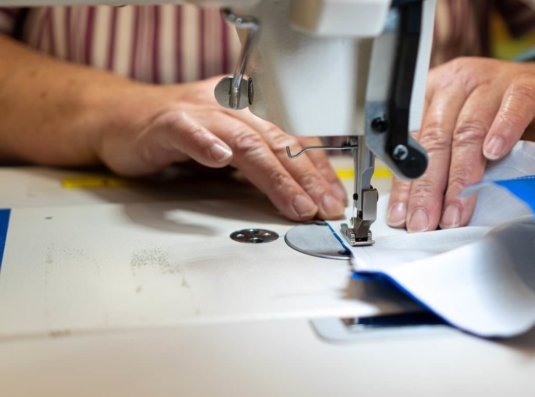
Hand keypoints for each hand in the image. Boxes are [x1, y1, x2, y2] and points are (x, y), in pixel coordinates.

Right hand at [94, 77, 347, 220]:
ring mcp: (199, 113)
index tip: (334, 198)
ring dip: (273, 175)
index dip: (317, 169)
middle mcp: (230, 109)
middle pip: (277, 142)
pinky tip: (218, 159)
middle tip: (324, 207)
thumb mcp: (226, 148)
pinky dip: (204, 144)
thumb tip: (298, 193)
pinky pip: (188, 131)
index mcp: (249, 115)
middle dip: (306, 178)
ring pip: (244, 141)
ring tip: (293, 201)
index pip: (294, 140)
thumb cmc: (174, 133)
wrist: (117, 117)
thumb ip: (257, 165)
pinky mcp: (166, 123)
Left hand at [387, 57, 534, 231]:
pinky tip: (494, 154)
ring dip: (461, 176)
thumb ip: (444, 161)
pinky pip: (513, 107)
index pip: (412, 142)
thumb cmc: (500, 116)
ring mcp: (491, 82)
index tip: (404, 216)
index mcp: (432, 94)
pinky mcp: (527, 87)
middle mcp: (457, 83)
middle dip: (428, 187)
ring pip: (469, 130)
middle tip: (425, 222)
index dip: (407, 183)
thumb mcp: (464, 136)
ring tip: (455, 211)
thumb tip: (421, 208)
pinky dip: (502, 131)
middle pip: (437, 138)